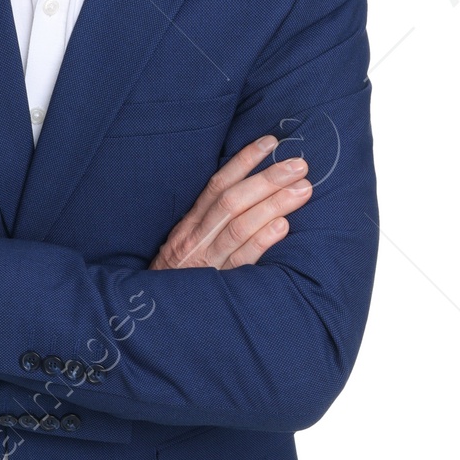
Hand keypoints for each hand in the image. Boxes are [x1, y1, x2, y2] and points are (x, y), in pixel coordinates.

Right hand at [149, 136, 310, 271]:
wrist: (157, 316)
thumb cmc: (180, 277)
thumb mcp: (187, 243)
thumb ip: (211, 221)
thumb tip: (248, 193)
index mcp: (190, 224)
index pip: (217, 185)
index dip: (244, 161)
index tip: (270, 143)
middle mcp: (196, 239)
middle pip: (232, 201)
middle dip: (267, 180)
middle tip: (298, 166)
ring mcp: (206, 262)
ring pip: (239, 227)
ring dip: (273, 205)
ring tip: (302, 190)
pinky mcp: (218, 285)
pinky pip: (240, 261)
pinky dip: (261, 241)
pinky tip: (282, 227)